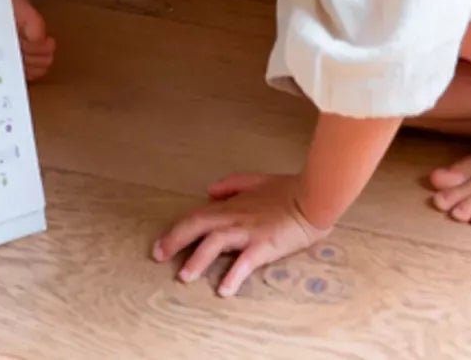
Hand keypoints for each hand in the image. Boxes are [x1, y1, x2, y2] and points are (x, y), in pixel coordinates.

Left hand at [152, 174, 330, 297]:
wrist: (312, 197)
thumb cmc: (286, 189)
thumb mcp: (255, 181)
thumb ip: (231, 185)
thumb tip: (208, 191)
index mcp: (230, 205)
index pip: (196, 217)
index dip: (176, 230)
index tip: (160, 244)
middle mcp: (234, 217)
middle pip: (197, 226)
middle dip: (175, 241)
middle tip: (158, 256)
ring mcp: (248, 231)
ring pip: (215, 243)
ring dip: (198, 260)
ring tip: (184, 276)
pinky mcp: (265, 245)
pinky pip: (245, 262)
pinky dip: (234, 275)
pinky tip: (224, 289)